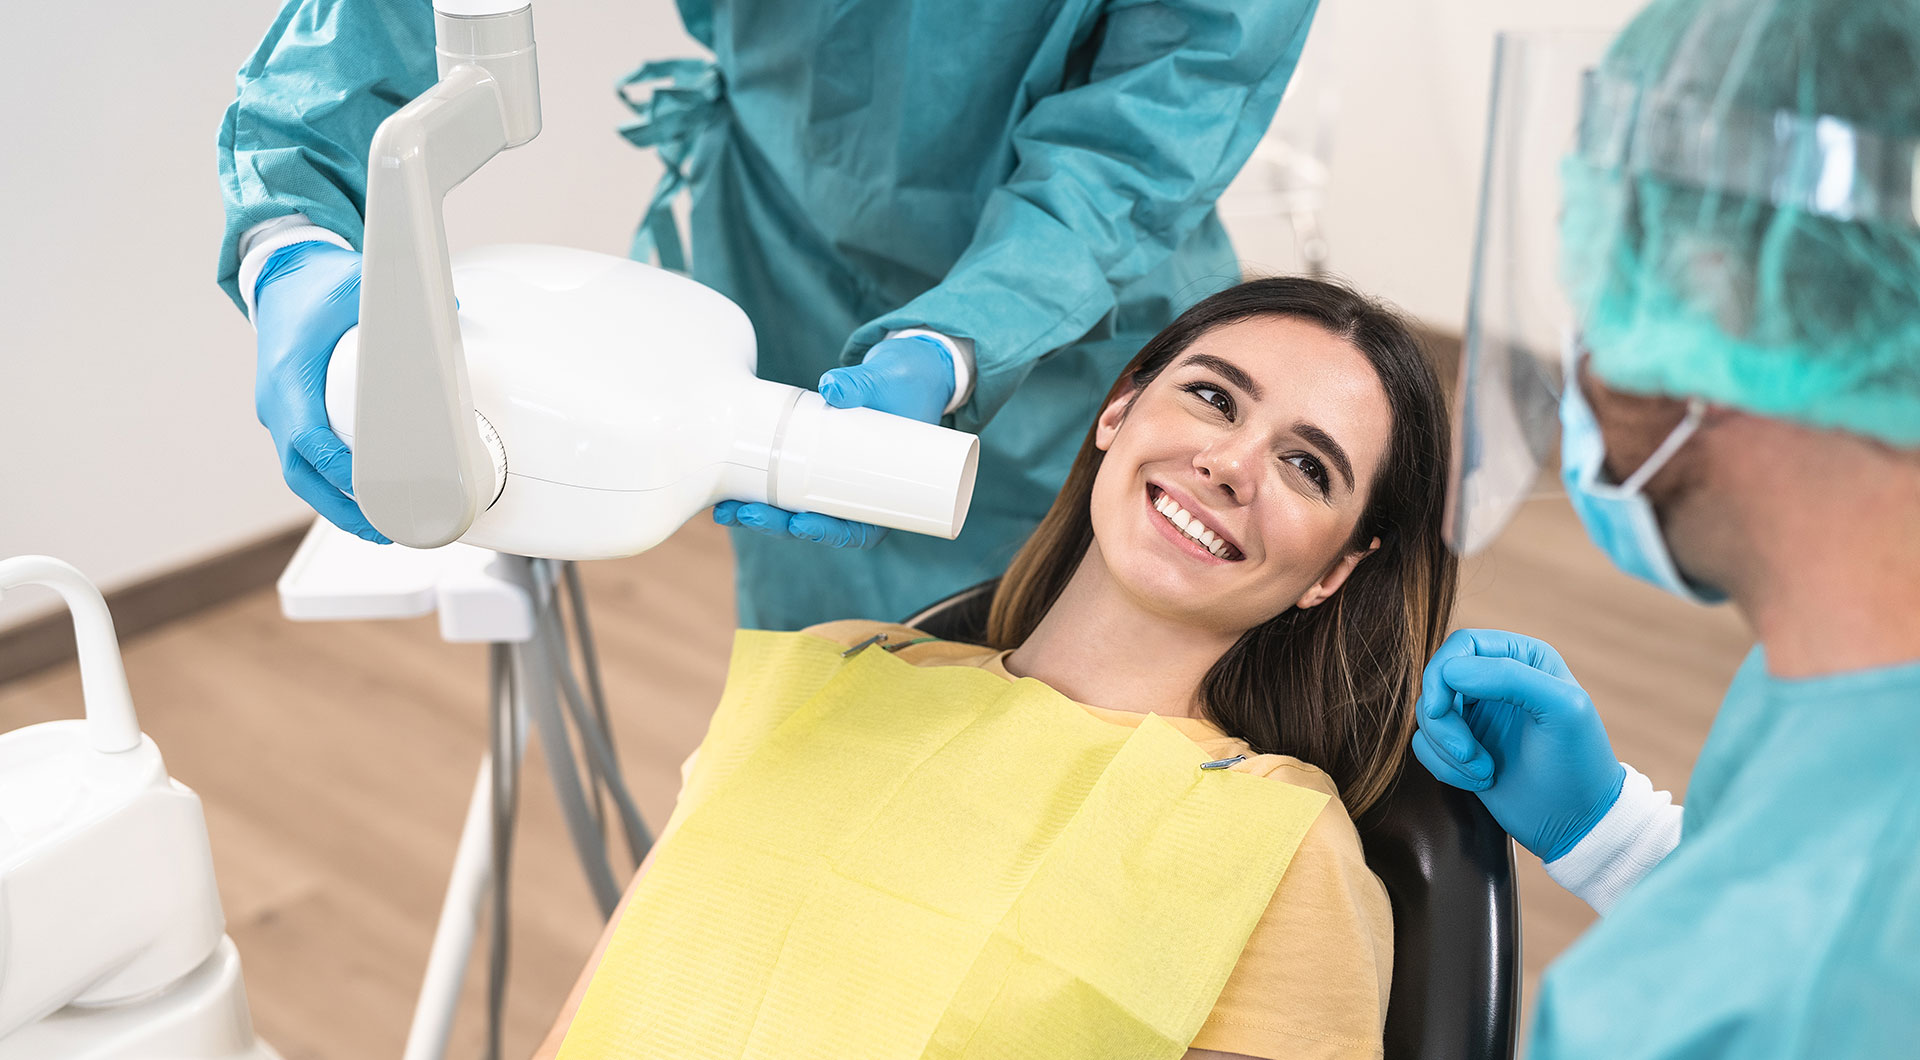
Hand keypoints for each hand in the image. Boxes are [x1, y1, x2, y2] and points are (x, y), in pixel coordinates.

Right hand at [252, 242, 387, 541]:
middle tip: (383, 531)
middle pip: (299, 472)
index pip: (306, 436)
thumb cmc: (317, 285)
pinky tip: (363, 503)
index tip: (366, 489)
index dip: (335, 468)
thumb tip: (450, 311)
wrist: (283, 277)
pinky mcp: (290, 416)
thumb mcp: (355, 282)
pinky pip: (306, 460)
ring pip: (300, 474)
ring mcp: (279, 412)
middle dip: (338, 508)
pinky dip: (331, 485)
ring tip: (380, 530)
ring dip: (336, 506)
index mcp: (288, 375)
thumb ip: (399, 296)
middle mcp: (276, 401)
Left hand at [713, 334, 954, 548]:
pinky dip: (758, 493)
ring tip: (727, 510)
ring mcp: (831, 482)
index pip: (857, 529)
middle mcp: (856, 494)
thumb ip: (862, 384)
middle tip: (747, 513)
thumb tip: (832, 387)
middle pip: (816, 524)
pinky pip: (784, 488)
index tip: (801, 523)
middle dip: (777, 524)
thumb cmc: (904, 386)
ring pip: (794, 513)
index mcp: (886, 492)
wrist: (902, 373)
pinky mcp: (811, 464)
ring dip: (760, 515)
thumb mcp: (889, 384)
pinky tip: (729, 494)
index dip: (827, 533)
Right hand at [1411, 629, 1625, 861]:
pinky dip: (1444, 767)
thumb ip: (1509, 676)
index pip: (1461, 645)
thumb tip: (1449, 672)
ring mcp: (1477, 715)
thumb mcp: (1561, 708)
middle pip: (1437, 680)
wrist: (1576, 823)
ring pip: (1427, 715)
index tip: (1441, 710)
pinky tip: (1480, 781)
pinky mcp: (1462, 747)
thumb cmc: (1579, 763)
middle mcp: (1495, 680)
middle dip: (1443, 721)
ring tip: (1483, 772)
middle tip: (1467, 753)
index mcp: (1523, 658)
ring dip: (1448, 749)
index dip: (1442, 674)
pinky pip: (1425, 745)